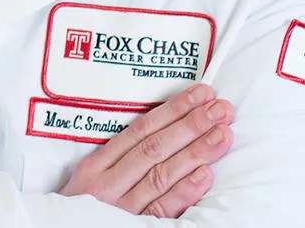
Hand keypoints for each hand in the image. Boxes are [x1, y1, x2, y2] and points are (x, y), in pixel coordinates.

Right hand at [60, 83, 233, 217]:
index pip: (141, 129)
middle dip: (190, 125)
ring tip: (222, 134)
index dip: (173, 110)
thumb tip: (166, 129)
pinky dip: (184, 191)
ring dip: (195, 152)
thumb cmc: (82, 209)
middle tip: (220, 108)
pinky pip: (161, 211)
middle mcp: (107, 184)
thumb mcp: (93, 178)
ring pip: (161, 175)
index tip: (200, 94)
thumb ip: (123, 159)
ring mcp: (121, 209)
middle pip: (154, 148)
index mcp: (97, 165)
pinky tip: (204, 175)